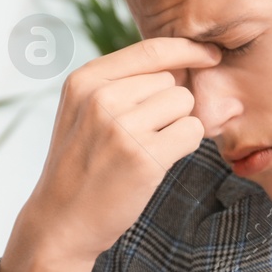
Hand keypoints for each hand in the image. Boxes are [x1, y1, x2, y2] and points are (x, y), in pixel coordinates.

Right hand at [14, 36, 218, 267]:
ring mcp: (121, 127)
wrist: (61, 221)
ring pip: (184, 104)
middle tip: (144, 136)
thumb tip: (182, 63)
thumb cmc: (81, 165)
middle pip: (172, 81)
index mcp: (85, 80)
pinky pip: (192, 131)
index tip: (211, 54)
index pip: (151, 49)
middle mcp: (101, 97)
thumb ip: (121, 83)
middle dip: (170, 106)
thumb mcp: (83, 111)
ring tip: (147, 149)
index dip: (187, 50)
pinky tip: (159, 160)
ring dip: (178, 126)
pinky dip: (186, 145)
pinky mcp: (143, 157)